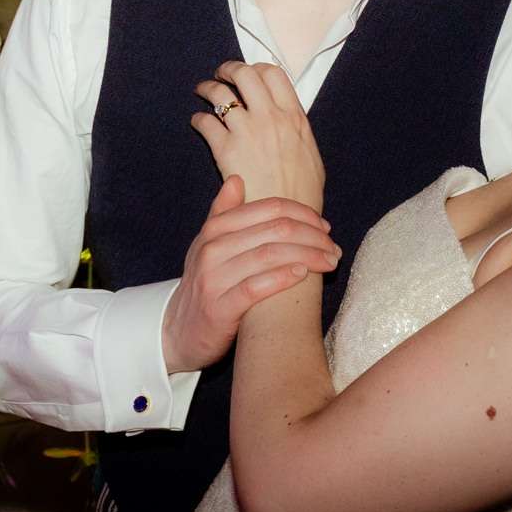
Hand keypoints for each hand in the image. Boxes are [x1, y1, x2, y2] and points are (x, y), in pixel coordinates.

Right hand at [161, 175, 340, 374]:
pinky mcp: (219, 309)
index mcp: (214, 230)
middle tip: (333, 246)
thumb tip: (236, 179)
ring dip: (307, 255)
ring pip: (269, 255)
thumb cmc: (204, 284)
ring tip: (329, 261)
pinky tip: (304, 274)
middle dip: (312, 235)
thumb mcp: (207, 245)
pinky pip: (256, 287)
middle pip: (274, 230)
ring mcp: (213, 279)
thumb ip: (222, 213)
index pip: (267, 208)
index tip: (323, 225)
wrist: (178, 332)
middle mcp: (211, 250)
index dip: (302, 213)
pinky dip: (283, 277)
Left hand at [191, 60, 323, 210]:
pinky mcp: (225, 149)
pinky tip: (198, 121)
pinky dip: (198, 118)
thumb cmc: (301, 194)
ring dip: (208, 88)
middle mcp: (270, 118)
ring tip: (203, 90)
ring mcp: (247, 132)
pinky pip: (205, 121)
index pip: (273, 73)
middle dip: (229, 69)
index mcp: (294, 117)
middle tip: (222, 74)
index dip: (258, 67)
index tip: (250, 72)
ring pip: (221, 93)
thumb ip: (298, 130)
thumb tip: (290, 119)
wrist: (286, 220)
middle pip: (245, 74)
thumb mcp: (312, 155)